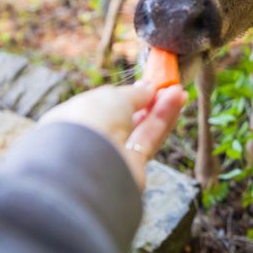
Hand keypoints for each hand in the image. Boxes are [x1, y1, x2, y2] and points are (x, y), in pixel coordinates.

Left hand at [40, 83, 187, 187]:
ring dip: (161, 109)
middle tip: (168, 87)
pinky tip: (178, 101)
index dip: (126, 95)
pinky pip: (149, 139)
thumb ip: (135, 93)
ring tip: (179, 91)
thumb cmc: (91, 120)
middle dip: (148, 102)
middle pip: (126, 118)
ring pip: (141, 129)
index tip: (146, 84)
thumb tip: (149, 88)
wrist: (87, 165)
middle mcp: (91, 138)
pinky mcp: (131, 168)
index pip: (103, 104)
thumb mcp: (113, 96)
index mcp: (72, 118)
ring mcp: (111, 155)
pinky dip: (164, 120)